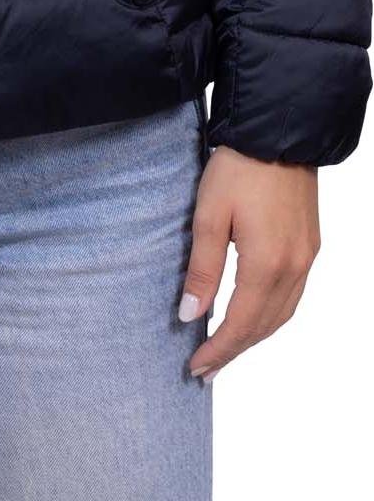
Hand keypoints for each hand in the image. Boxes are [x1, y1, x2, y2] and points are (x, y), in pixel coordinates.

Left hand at [178, 145, 319, 381]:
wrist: (278, 132)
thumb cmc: (239, 168)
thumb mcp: (209, 215)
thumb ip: (202, 269)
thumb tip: (191, 315)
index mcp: (266, 265)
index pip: (240, 324)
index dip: (218, 350)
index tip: (196, 367)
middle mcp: (294, 268)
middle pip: (263, 326)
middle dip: (234, 350)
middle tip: (207, 368)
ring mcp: (307, 258)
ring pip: (282, 314)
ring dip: (254, 336)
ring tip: (227, 348)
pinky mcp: (310, 245)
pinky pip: (293, 295)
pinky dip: (272, 315)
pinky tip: (254, 314)